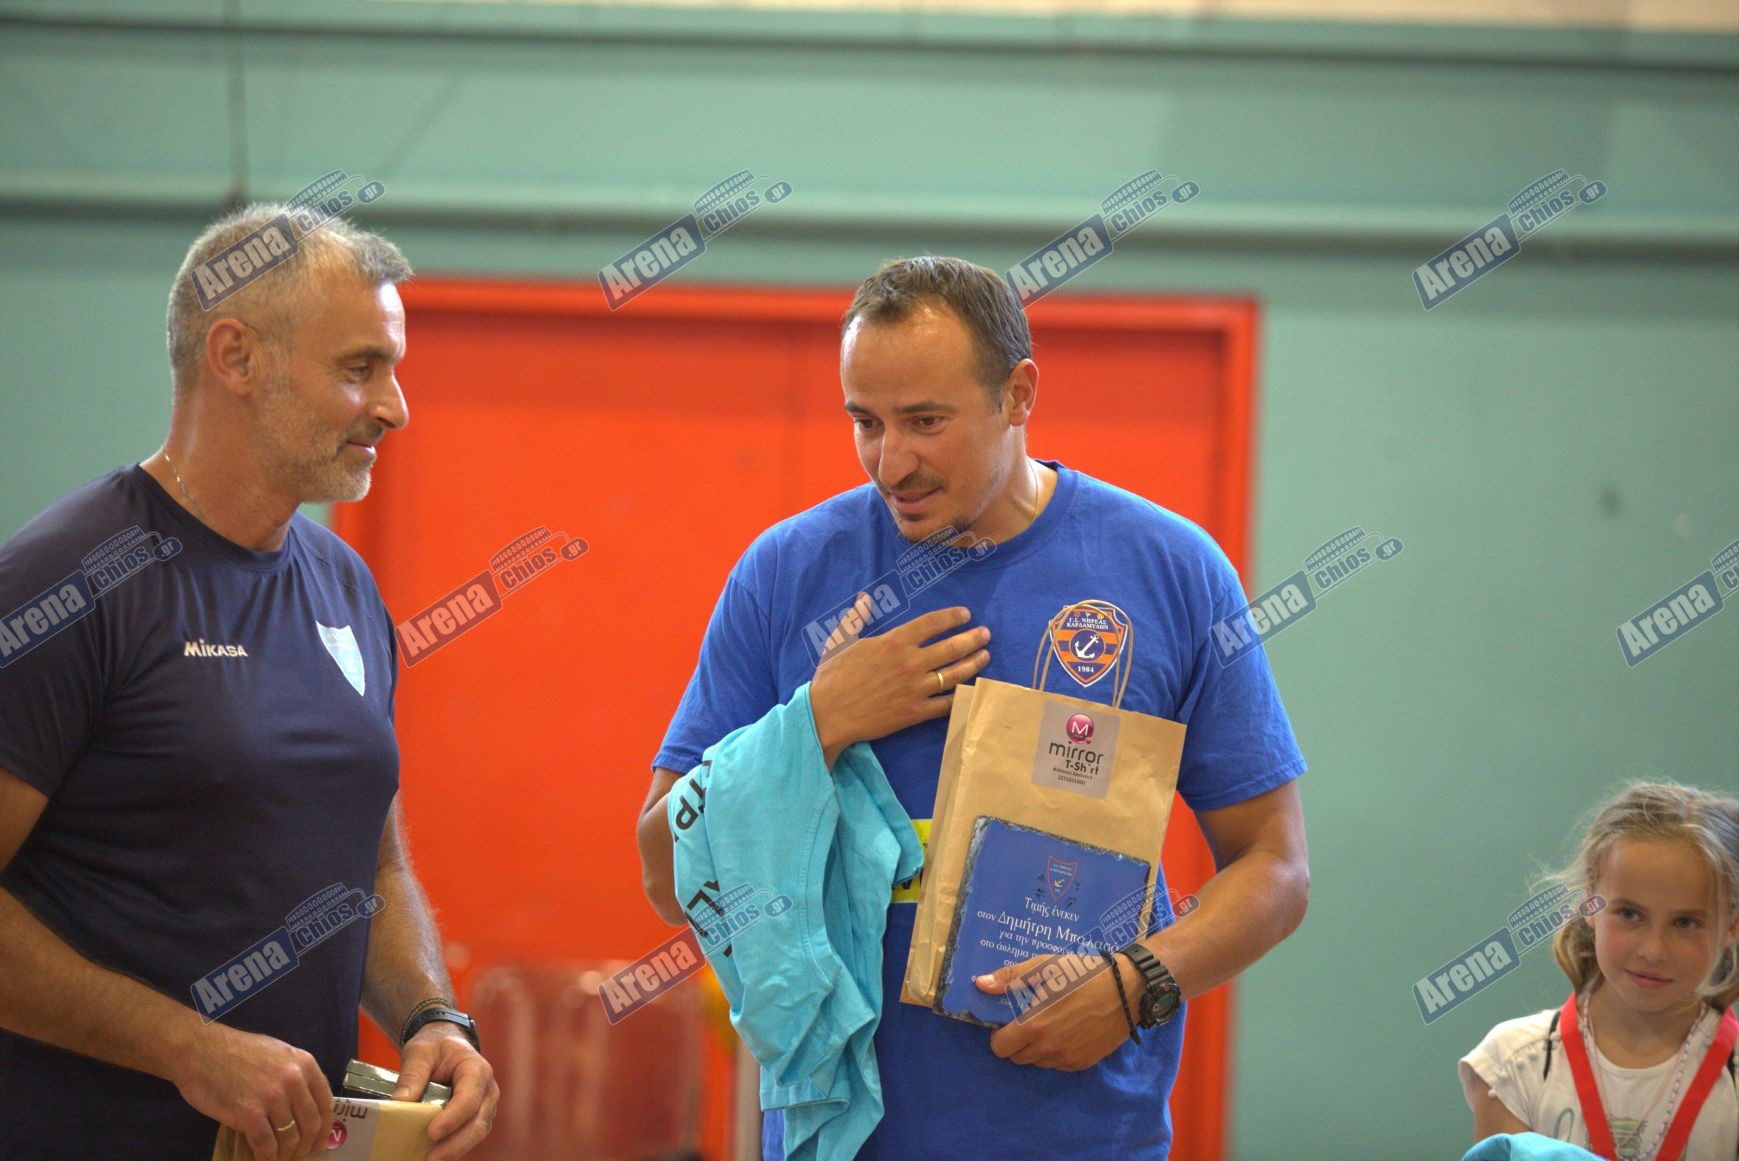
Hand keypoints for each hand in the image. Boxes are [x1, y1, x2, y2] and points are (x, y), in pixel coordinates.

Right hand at [173, 1023, 334, 1159]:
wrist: (200, 1050)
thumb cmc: (235, 1050)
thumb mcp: (277, 1053)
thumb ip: (294, 1075)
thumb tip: (303, 1103)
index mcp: (304, 1063)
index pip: (324, 1103)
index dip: (324, 1127)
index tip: (321, 1142)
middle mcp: (294, 1080)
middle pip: (310, 1123)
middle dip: (305, 1145)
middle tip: (298, 1154)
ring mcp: (272, 1098)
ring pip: (289, 1137)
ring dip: (285, 1154)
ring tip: (279, 1157)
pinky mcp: (249, 1114)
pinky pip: (266, 1145)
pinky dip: (266, 1158)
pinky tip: (263, 1159)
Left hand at [393, 1024, 497, 1160]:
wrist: (447, 1044)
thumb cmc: (437, 1046)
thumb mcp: (421, 1051)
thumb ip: (412, 1074)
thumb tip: (399, 1103)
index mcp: (477, 1070)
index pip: (469, 1099)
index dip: (452, 1118)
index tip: (431, 1133)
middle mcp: (487, 1090)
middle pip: (478, 1123)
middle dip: (456, 1144)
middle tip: (431, 1158)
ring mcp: (485, 1105)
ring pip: (477, 1133)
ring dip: (456, 1149)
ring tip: (431, 1159)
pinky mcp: (477, 1117)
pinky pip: (470, 1135)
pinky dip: (455, 1147)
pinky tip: (435, 1154)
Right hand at [810, 597, 990, 764]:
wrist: (828, 715)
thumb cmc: (832, 676)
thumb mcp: (840, 640)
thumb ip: (856, 617)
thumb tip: (864, 597)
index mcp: (894, 641)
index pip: (932, 623)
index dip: (952, 617)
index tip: (965, 615)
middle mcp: (910, 663)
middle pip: (951, 647)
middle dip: (973, 638)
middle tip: (986, 634)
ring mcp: (916, 689)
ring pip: (954, 675)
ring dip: (974, 664)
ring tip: (985, 657)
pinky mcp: (915, 712)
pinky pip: (946, 704)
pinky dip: (962, 696)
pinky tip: (971, 689)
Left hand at [975, 952, 1139, 1071]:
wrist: (1127, 989)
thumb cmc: (1083, 973)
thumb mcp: (1045, 966)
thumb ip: (1010, 977)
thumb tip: (980, 984)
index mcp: (1034, 1026)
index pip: (999, 1048)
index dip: (999, 1035)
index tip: (1009, 1022)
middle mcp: (1048, 1049)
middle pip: (1017, 1057)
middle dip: (1017, 1041)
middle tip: (1030, 1020)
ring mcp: (1067, 1059)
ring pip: (1037, 1062)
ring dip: (1037, 1048)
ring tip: (1052, 1023)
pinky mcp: (1083, 1063)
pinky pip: (1058, 1065)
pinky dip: (1056, 1053)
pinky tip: (1068, 1031)